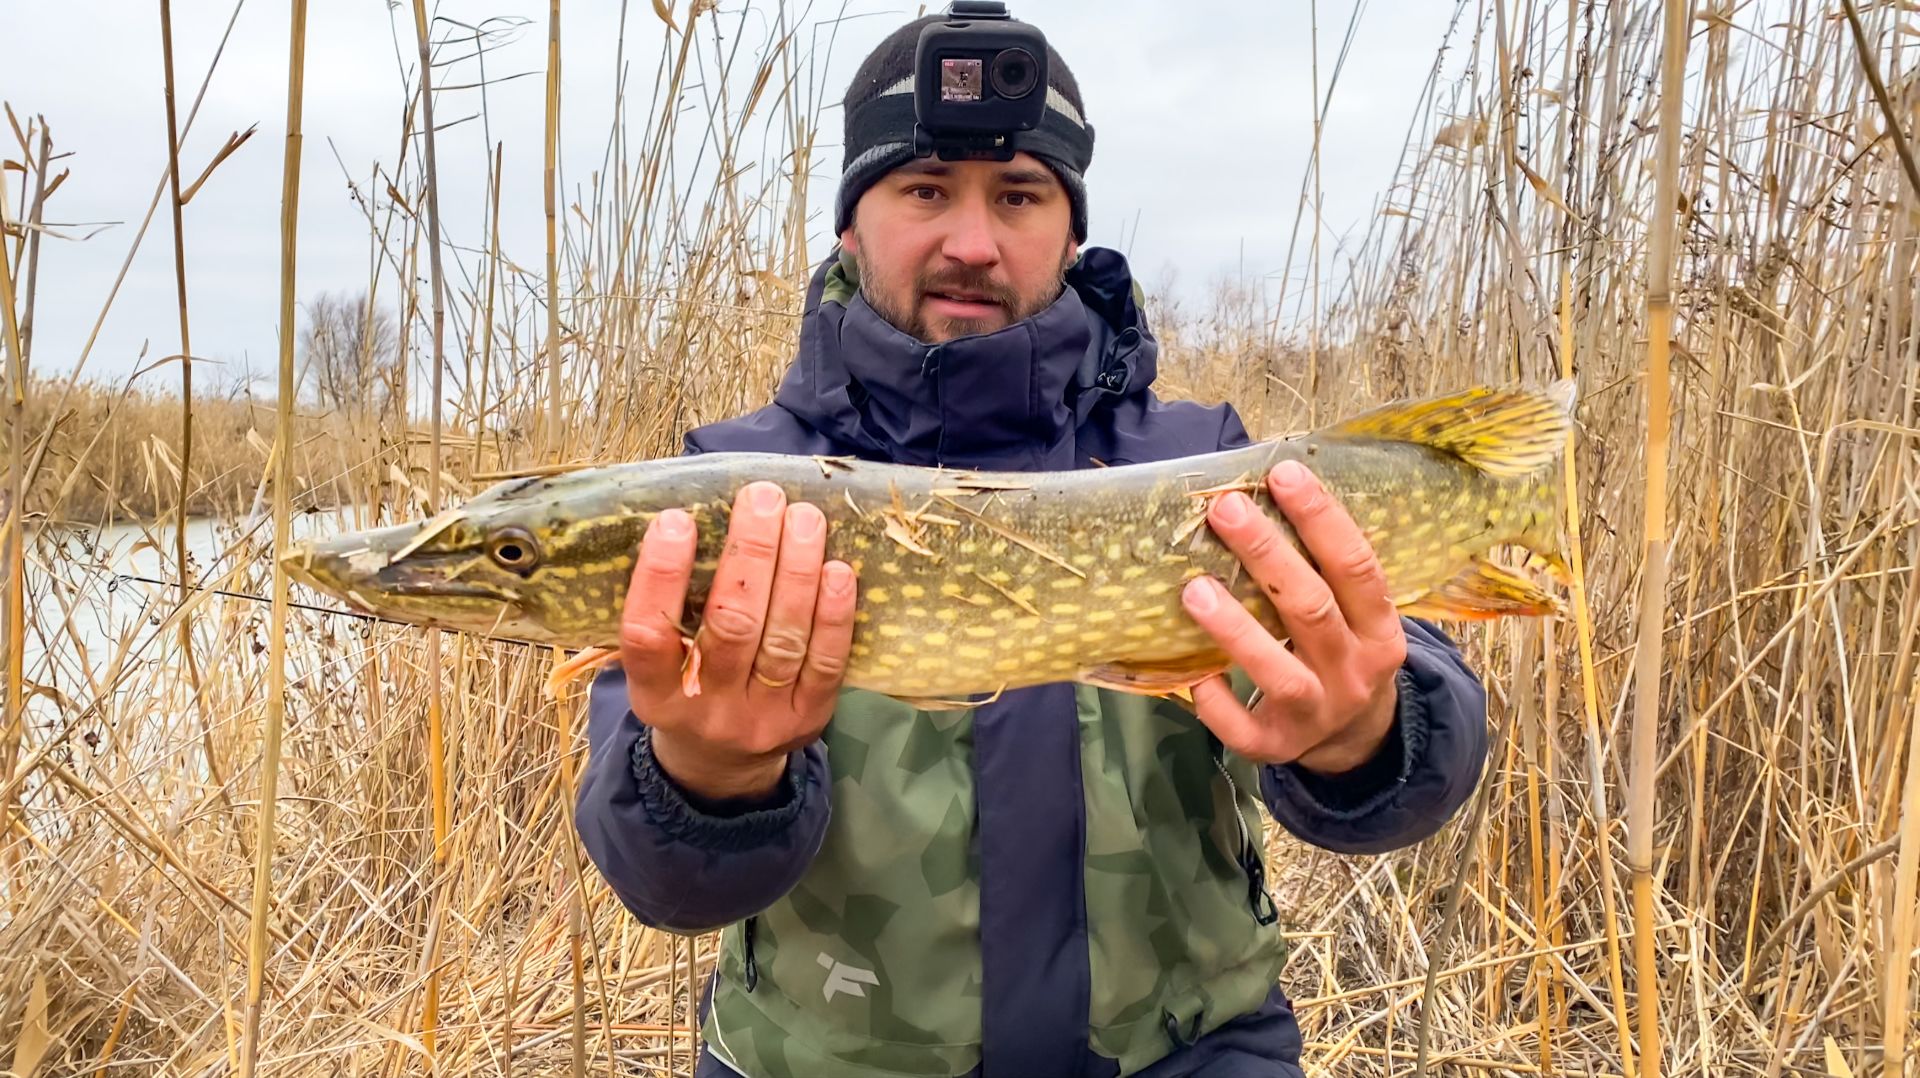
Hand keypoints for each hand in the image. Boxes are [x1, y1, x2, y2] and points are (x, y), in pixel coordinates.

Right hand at [618, 481, 857, 801]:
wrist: (720, 767)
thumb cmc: (685, 687)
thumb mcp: (656, 665)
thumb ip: (665, 609)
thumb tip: (689, 517)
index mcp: (655, 696)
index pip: (649, 636)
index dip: (661, 576)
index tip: (677, 519)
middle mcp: (707, 711)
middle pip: (732, 627)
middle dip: (750, 555)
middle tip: (762, 498)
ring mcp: (762, 719)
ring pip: (783, 638)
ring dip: (797, 570)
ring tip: (804, 517)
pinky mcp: (809, 720)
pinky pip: (825, 663)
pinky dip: (834, 614)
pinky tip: (838, 569)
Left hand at [1180, 460, 1406, 775]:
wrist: (1355, 739)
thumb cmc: (1341, 651)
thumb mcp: (1355, 616)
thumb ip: (1323, 569)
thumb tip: (1262, 494)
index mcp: (1380, 631)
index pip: (1357, 567)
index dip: (1322, 519)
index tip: (1283, 473)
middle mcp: (1354, 673)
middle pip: (1311, 610)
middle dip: (1267, 555)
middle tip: (1224, 509)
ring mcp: (1317, 714)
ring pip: (1278, 671)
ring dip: (1236, 627)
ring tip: (1194, 588)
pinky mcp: (1277, 747)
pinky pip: (1243, 728)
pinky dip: (1217, 702)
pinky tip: (1194, 674)